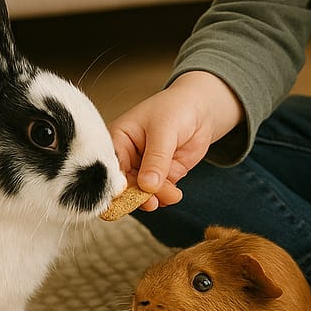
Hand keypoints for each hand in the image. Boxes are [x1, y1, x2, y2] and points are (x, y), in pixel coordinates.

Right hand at [109, 71, 242, 210]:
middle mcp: (126, 156)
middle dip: (137, 196)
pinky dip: (164, 198)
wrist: (200, 111)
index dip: (115, 184)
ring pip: (140, 193)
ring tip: (171, 193)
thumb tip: (147, 186)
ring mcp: (143, 168)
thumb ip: (156, 159)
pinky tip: (174, 193)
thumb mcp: (164, 130)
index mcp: (118, 139)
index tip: (128, 195)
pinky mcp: (160, 177)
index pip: (110, 166)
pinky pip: (157, 194)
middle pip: (123, 185)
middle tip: (152, 201)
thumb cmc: (176, 109)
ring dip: (154, 198)